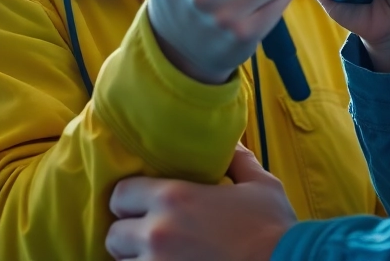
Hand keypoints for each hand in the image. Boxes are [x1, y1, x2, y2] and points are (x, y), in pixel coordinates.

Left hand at [107, 145, 295, 260]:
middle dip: (129, 235)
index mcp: (174, 198)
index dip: (130, 199)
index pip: (120, 194)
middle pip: (114, 235)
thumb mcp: (260, 184)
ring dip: (136, 260)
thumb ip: (238, 159)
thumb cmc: (274, 228)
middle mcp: (158, 233)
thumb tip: (231, 140)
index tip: (143, 205)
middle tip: (149, 236)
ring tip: (159, 257)